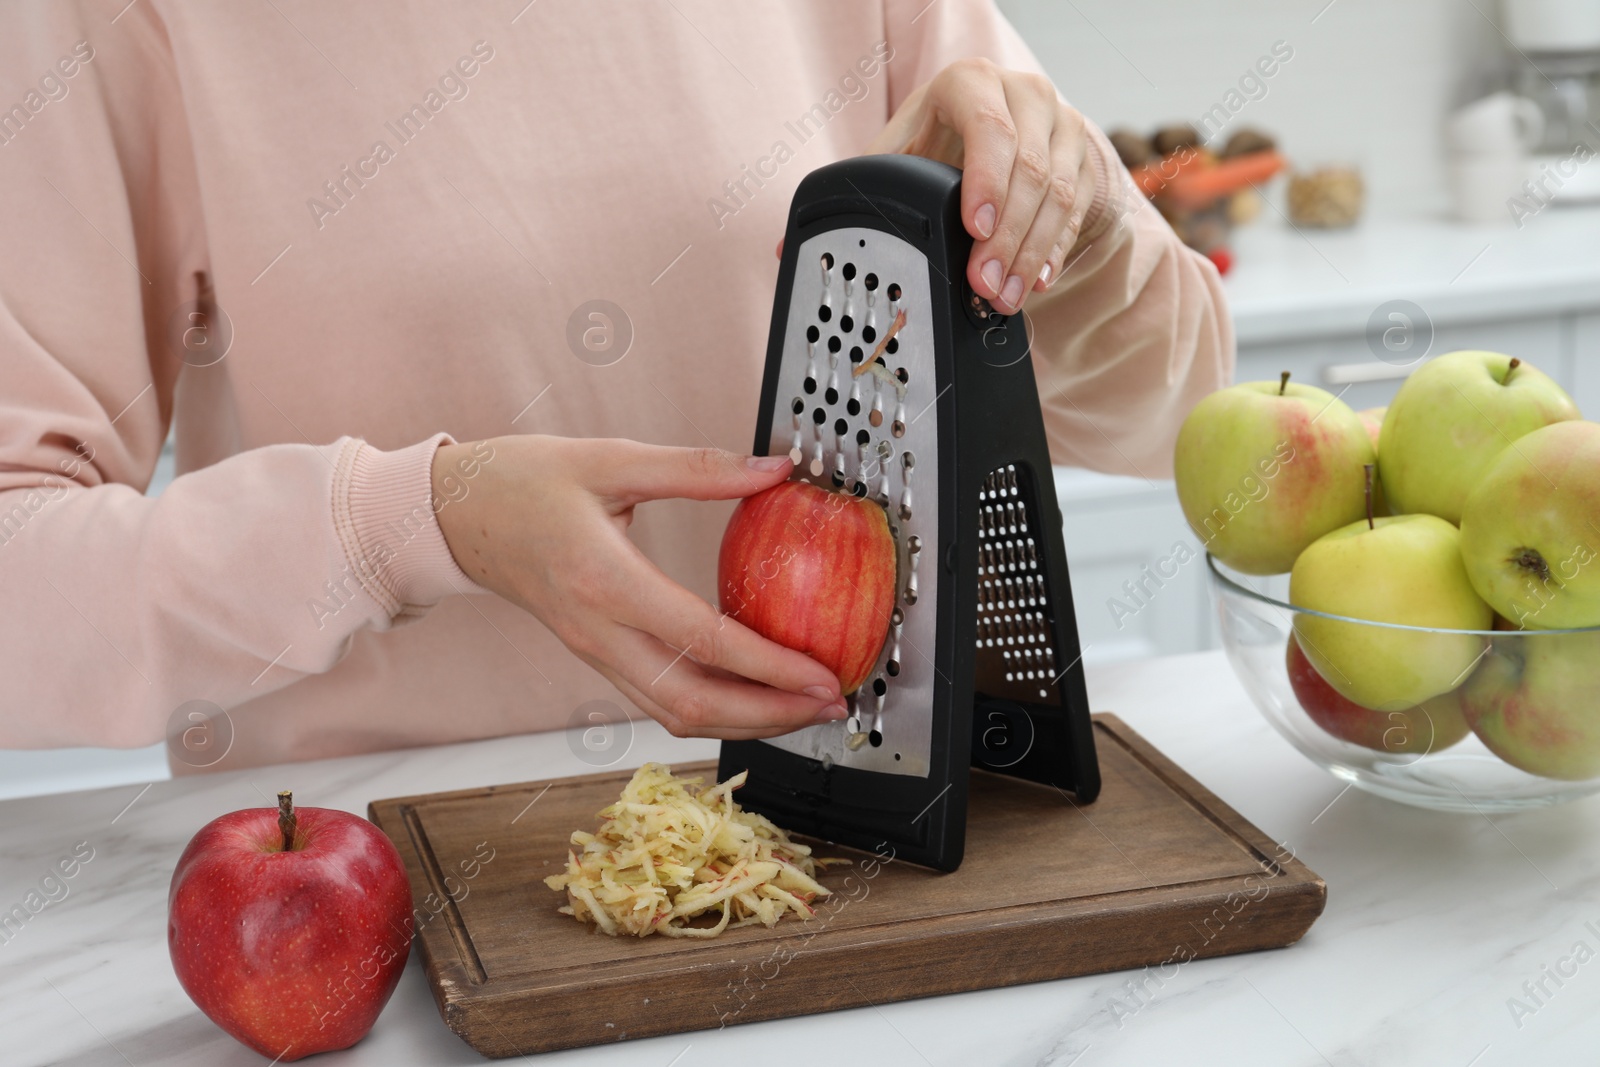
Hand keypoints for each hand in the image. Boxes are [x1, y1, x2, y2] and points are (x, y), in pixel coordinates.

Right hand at [431, 436, 848, 739]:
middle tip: (828, 705)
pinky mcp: (594, 656)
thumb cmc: (521, 482)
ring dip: (743, 721)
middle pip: (693, 704)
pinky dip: (711, 707)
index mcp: (606, 581)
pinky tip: (750, 694)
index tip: (821, 675)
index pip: (703, 641)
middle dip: (768, 715)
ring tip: (800, 709)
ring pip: (674, 714)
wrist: (452, 514)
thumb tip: (773, 469)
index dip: (770, 666)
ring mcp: (593, 651)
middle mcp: (598, 631)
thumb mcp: (610, 459)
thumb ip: (697, 467)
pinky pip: (657, 699)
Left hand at [867, 58, 1095, 314]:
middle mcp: (1024, 95)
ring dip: (1031, 253)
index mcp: (971, 83)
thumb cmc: (935, 140)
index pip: (989, 125)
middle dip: (1006, 236)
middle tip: (985, 283)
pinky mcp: (1083, 159)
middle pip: (1029, 168)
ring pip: (1058, 193)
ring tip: (1006, 295)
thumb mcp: (900, 151)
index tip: (975, 229)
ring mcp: (1061, 124)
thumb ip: (870, 184)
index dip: (986, 181)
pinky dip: (1055, 250)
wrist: (992, 128)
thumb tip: (810, 242)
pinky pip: (1077, 210)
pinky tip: (1036, 280)